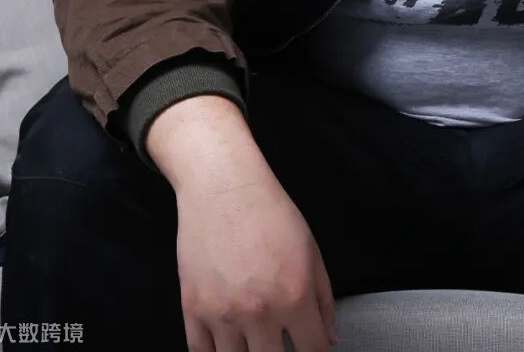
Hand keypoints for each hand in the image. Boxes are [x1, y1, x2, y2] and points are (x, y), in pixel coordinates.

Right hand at [175, 168, 339, 351]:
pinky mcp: (193, 310)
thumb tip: (330, 338)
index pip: (313, 350)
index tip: (311, 346)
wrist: (223, 187)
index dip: (316, 351)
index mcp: (294, 297)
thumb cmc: (271, 213)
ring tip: (255, 338)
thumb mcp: (311, 250)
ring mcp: (222, 315)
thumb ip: (324, 299)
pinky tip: (227, 344)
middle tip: (281, 339)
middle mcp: (259, 312)